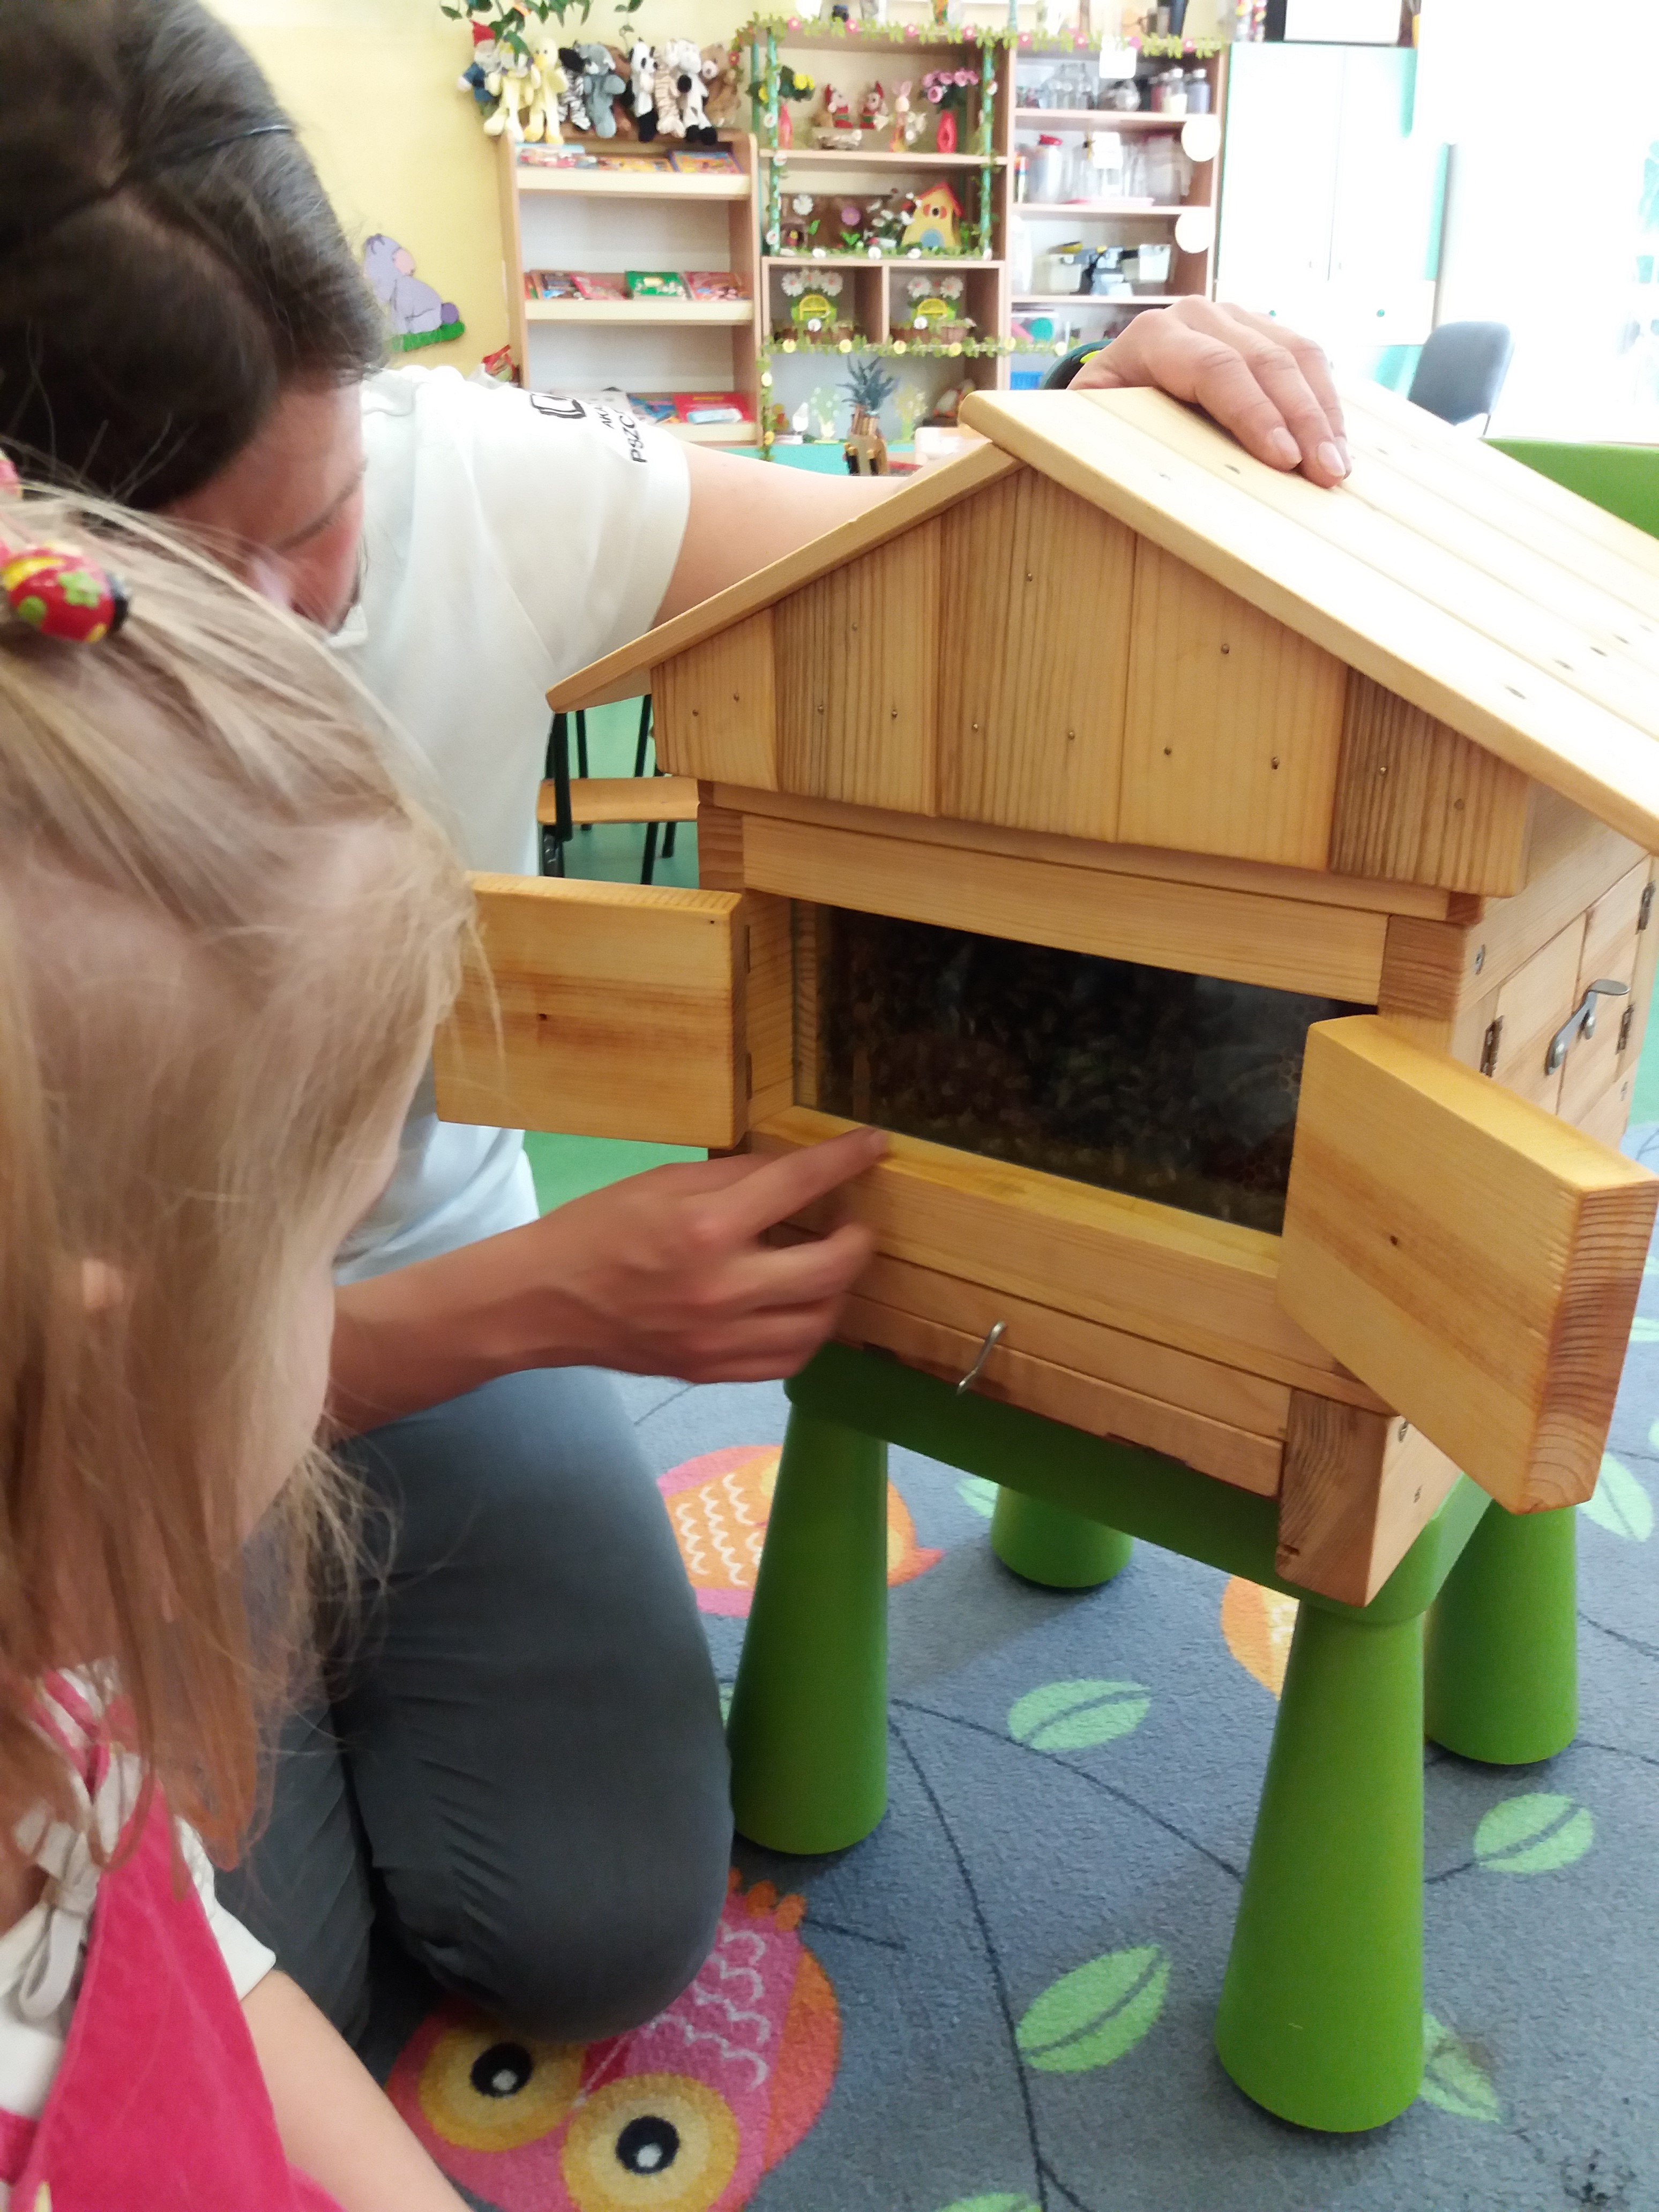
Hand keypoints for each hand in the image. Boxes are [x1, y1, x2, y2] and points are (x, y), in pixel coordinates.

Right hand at [521, 1127, 885, 1381]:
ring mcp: (719, 1338)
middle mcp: (721, 1288)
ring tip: (830, 1266)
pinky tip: (802, 1308)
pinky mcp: (713, 1371)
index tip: (874, 1145)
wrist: (544, 1302)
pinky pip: (789, 1359)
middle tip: (853, 1221)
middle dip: (858, 1238)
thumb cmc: (598, 1230)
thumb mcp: (662, 1182)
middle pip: (831, 1267)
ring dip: (839, 1289)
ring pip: (820, 1322)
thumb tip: (792, 1169)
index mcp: (705, 1228)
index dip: (846, 1160)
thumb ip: (732, 1176)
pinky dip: (808, 1331)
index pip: (798, 1185)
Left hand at [1071, 299, 1349, 488]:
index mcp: (1155, 336)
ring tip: (1339, 466)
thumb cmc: (1104, 411)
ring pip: (1297, 354)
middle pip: (1266, 361)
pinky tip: (1336, 442)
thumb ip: (1105, 430)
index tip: (1284, 460)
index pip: (1215, 369)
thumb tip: (1125, 463)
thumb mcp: (1091, 419)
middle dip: (1303, 420)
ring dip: (1324, 413)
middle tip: (1327, 473)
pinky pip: (1308, 358)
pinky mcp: (1265, 330)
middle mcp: (1201, 315)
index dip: (1254, 414)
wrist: (1117, 376)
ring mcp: (1238, 317)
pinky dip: (1326, 402)